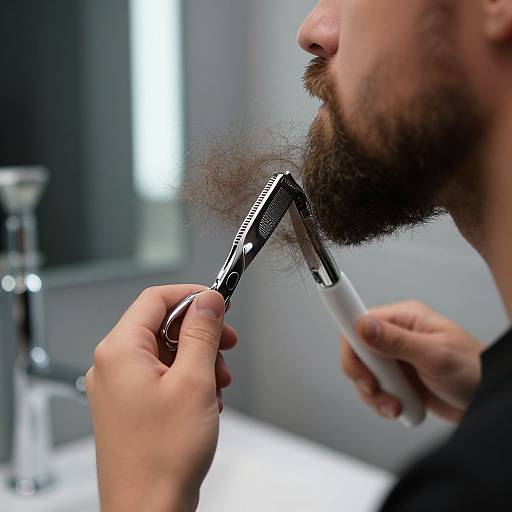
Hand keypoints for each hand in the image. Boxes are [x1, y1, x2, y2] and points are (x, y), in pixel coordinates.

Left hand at [86, 285, 237, 511]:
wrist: (148, 511)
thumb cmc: (162, 458)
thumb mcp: (194, 382)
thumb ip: (202, 333)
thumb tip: (209, 301)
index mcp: (120, 351)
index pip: (156, 299)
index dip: (192, 296)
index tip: (219, 302)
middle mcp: (114, 365)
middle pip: (162, 325)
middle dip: (200, 333)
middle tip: (226, 344)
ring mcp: (121, 387)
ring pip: (166, 351)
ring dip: (199, 359)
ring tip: (218, 383)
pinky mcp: (132, 405)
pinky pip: (163, 375)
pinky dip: (188, 379)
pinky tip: (205, 401)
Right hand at [341, 301, 483, 422]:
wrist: (487, 399)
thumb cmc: (474, 370)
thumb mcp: (435, 355)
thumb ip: (397, 341)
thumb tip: (364, 326)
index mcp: (405, 319)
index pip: (361, 321)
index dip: (351, 340)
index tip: (353, 360)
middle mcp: (395, 336)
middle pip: (357, 351)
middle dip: (363, 376)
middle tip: (376, 389)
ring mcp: (395, 359)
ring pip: (363, 374)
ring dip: (374, 395)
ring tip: (396, 404)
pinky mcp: (397, 379)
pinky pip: (374, 390)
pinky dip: (381, 403)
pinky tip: (399, 407)